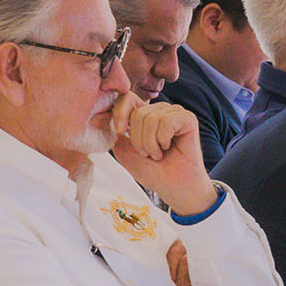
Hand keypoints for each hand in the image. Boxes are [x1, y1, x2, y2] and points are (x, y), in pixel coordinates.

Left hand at [110, 96, 218, 215]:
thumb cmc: (153, 172)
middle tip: (147, 153)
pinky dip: (163, 140)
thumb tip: (96, 117)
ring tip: (158, 154)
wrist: (174, 187)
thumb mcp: (125, 151)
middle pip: (138, 113)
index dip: (119, 112)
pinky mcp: (188, 119)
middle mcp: (160, 111)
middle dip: (138, 139)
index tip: (120, 132)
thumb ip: (113, 133)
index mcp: (144, 115)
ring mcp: (175, 113)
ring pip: (151, 118)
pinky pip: (167, 122)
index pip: (127, 98)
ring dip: (151, 143)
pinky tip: (169, 148)